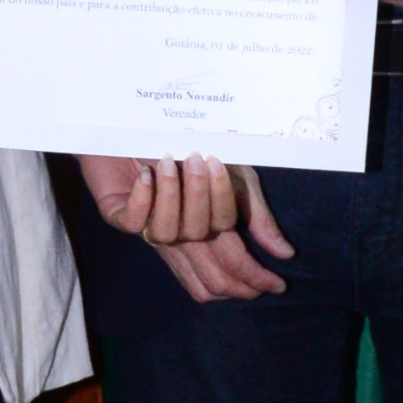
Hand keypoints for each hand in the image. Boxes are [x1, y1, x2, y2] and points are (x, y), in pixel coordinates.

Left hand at [79, 153, 296, 302]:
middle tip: (223, 219)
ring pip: (170, 235)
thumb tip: (285, 253)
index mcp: (208, 229)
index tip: (277, 284)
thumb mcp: (235, 173)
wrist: (138, 118)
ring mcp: (148, 225)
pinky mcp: (117, 212)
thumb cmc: (190, 145)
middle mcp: (180, 233)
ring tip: (182, 162)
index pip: (230, 268)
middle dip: (219, 250)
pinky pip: (134, 221)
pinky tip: (148, 174)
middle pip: (205, 271)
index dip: (251, 280)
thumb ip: (255, 214)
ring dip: (181, 199)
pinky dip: (144, 198)